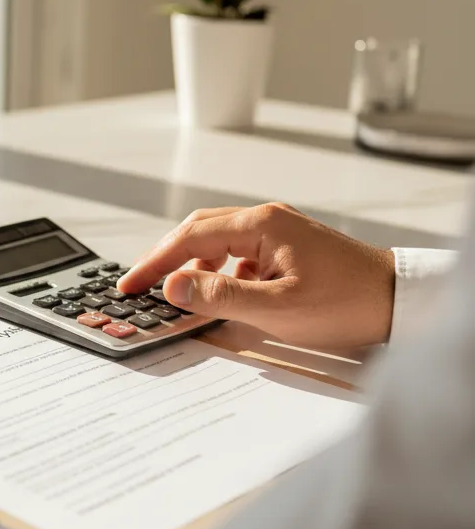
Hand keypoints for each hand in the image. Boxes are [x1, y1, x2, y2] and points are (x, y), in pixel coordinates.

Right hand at [118, 203, 395, 348]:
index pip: (189, 237)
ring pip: (217, 241)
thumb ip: (220, 296)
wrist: (399, 302)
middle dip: (166, 259)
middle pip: (198, 231)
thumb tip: (173, 286)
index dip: (155, 263)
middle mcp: (266, 220)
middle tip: (140, 286)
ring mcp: (277, 232)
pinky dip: (219, 273)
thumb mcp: (278, 308)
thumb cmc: (347, 303)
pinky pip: (239, 254)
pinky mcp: (286, 248)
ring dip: (193, 266)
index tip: (130, 285)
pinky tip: (221, 296)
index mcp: (261, 225)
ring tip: (176, 294)